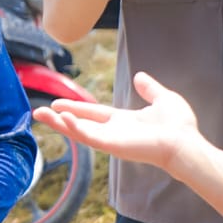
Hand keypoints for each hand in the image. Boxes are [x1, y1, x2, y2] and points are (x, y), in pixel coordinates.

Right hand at [34, 71, 205, 172]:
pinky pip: (88, 136)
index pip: (93, 113)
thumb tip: (139, 76)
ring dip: (59, 123)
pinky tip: (62, 119)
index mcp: (123, 121)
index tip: (57, 104)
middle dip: (59, 118)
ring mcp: (111, 140)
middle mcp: (113, 132)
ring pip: (79, 132)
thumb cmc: (179, 126)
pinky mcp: (112, 146)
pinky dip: (75, 128)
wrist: (185, 142)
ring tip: (40, 114)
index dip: (75, 108)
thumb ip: (149, 89)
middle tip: (38, 112)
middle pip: (80, 123)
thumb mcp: (163, 98)